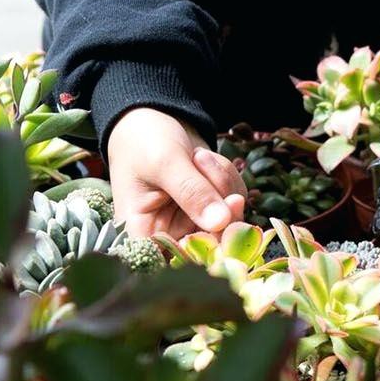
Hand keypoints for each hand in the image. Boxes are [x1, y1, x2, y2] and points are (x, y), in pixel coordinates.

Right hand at [108, 108, 245, 237]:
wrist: (151, 119)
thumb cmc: (143, 141)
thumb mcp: (164, 162)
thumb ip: (191, 191)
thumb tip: (222, 221)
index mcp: (145, 236)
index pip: (177, 261)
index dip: (204, 249)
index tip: (219, 221)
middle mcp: (171, 236)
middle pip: (212, 244)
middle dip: (218, 204)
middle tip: (207, 168)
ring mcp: (195, 223)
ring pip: (230, 219)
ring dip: (221, 182)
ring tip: (197, 156)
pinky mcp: (213, 209)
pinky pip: (236, 201)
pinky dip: (227, 176)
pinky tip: (204, 159)